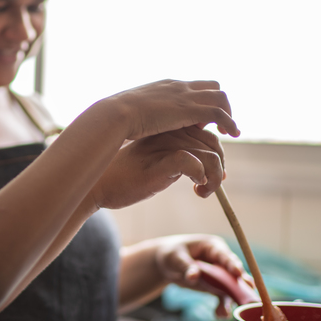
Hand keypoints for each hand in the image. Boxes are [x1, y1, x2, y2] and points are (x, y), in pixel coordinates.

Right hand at [92, 126, 225, 209]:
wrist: (101, 184)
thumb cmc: (129, 175)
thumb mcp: (158, 160)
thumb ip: (182, 156)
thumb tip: (215, 168)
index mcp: (169, 128)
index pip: (208, 134)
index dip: (216, 155)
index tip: (211, 175)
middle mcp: (169, 132)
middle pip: (214, 144)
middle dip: (218, 169)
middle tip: (208, 188)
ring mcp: (165, 145)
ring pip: (210, 155)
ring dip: (213, 179)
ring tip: (202, 192)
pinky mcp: (160, 161)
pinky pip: (194, 163)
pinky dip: (202, 177)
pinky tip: (195, 187)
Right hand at [102, 80, 239, 141]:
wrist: (115, 115)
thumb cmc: (117, 118)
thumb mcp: (131, 113)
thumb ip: (141, 116)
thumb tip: (136, 125)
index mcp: (166, 86)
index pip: (193, 87)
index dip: (201, 102)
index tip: (201, 121)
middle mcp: (179, 86)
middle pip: (212, 86)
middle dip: (219, 104)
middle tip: (219, 124)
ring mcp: (185, 96)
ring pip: (220, 97)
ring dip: (228, 113)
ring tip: (230, 132)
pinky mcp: (189, 109)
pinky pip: (218, 113)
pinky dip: (229, 122)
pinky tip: (232, 134)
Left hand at [154, 234, 251, 317]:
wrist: (167, 264)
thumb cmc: (172, 254)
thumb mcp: (175, 258)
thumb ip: (186, 267)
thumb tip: (193, 277)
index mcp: (213, 247)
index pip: (225, 255)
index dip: (232, 265)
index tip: (238, 274)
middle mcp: (221, 261)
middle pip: (235, 274)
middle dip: (241, 286)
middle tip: (249, 298)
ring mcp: (220, 275)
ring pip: (231, 288)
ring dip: (231, 301)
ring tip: (224, 313)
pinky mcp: (216, 287)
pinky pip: (223, 297)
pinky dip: (222, 306)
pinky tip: (219, 314)